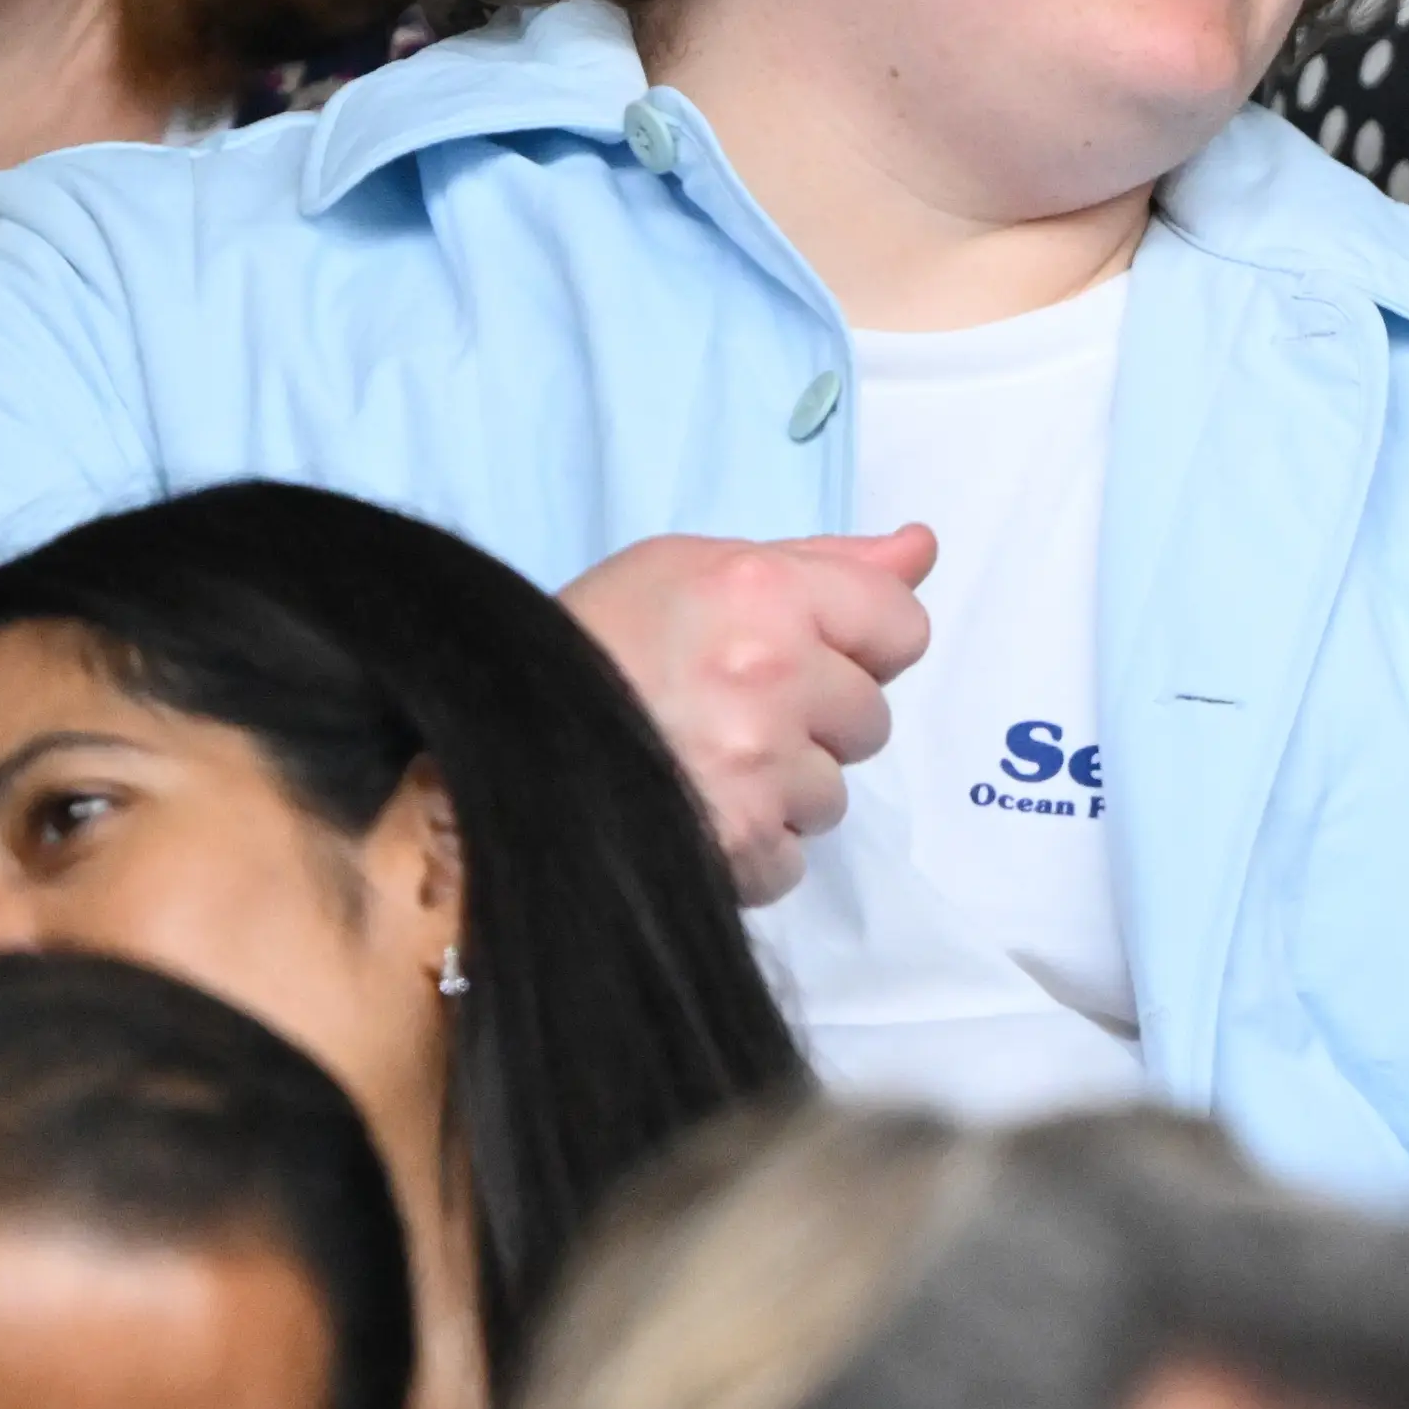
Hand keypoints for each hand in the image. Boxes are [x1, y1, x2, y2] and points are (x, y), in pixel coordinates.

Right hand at [560, 526, 937, 904]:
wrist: (485, 750)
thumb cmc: (588, 644)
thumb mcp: (691, 567)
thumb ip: (821, 563)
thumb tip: (922, 549)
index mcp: (765, 591)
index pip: (901, 625)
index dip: (862, 647)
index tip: (810, 655)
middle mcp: (770, 674)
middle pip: (870, 718)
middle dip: (818, 723)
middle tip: (732, 713)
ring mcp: (755, 766)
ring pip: (832, 794)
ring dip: (782, 791)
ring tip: (700, 764)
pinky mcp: (735, 845)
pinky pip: (790, 860)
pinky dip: (750, 851)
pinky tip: (690, 816)